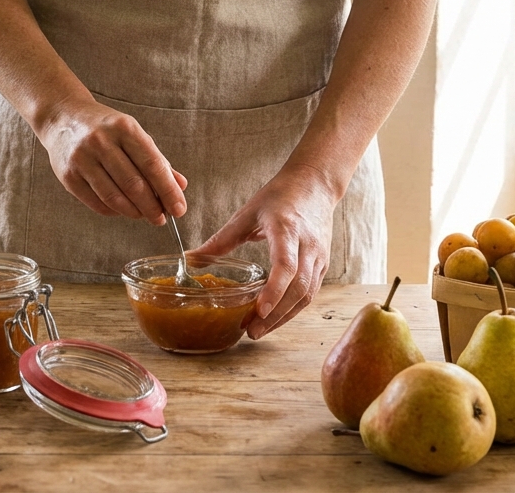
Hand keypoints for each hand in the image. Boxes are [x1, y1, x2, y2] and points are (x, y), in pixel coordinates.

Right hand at [34, 97, 186, 223]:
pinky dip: (114, 212)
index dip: (168, 191)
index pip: (152, 164)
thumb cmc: (105, 128)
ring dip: (134, 212)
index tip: (179, 209)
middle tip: (161, 218)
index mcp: (124, 128)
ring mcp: (82, 159)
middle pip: (134, 184)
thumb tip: (180, 185)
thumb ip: (157, 159)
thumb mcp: (133, 134)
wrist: (63, 117)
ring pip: (114, 197)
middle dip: (152, 207)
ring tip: (143, 215)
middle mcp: (101, 141)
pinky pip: (97, 203)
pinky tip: (123, 210)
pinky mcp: (68, 175)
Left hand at [187, 164, 336, 338]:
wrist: (315, 183)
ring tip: (258, 330)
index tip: (258, 310)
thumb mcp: (248, 213)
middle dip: (275, 314)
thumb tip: (192, 258)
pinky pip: (310, 293)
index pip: (286, 266)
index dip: (274, 291)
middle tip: (251, 331)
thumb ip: (222, 239)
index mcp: (287, 230)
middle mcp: (308, 246)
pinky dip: (292, 309)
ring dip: (283, 317)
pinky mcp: (322, 264)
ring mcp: (319, 257)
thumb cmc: (281, 195)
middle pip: (298, 289)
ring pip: (306, 296)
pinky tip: (273, 317)